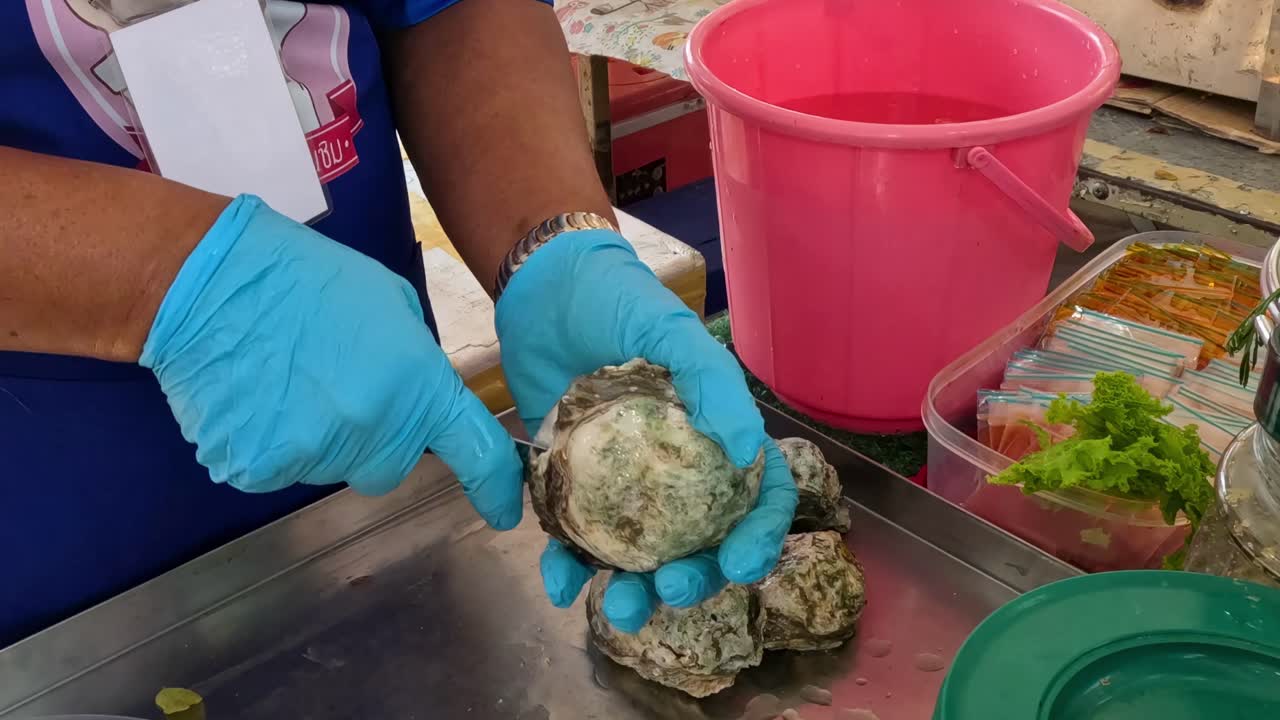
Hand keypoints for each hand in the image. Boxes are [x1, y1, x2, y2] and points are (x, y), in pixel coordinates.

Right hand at [140, 195, 522, 528]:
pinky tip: (255, 396)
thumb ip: (415, 367)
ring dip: (318, 436)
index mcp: (416, 386)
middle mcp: (373, 431)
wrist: (210, 282)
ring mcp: (313, 456)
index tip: (504, 511)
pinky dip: (270, 442)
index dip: (494, 487)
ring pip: (331, 466)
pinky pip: (278, 469)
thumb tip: (415, 399)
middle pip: (389, 466)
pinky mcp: (258, 470)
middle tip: (338, 386)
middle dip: (375, 439)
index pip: (474, 452)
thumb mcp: (391, 307)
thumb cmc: (306, 280)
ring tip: (287, 379)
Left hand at [495, 229, 797, 630]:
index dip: (759, 536)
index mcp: (714, 438)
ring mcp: (621, 484)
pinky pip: (574, 539)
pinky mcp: (569, 486)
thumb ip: (713, 382)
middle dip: (695, 579)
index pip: (756, 497)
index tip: (742, 563)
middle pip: (700, 544)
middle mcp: (674, 471)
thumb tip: (748, 450)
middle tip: (669, 588)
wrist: (540, 288)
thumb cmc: (618, 300)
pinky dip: (569, 567)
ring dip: (633, 592)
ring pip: (639, 556)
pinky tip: (559, 584)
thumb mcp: (671, 331)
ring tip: (617, 609)